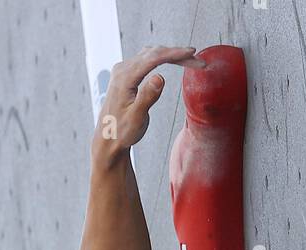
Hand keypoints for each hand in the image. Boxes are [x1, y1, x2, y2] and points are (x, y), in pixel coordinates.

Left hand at [92, 46, 203, 164]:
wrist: (108, 139)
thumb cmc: (121, 132)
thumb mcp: (136, 119)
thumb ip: (147, 97)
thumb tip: (160, 77)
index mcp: (124, 78)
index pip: (153, 59)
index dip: (174, 54)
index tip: (192, 53)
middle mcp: (122, 69)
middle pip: (154, 53)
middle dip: (177, 55)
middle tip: (198, 61)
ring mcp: (123, 70)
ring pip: (151, 54)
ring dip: (170, 55)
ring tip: (189, 60)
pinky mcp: (126, 74)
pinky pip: (146, 59)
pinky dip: (161, 58)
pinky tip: (172, 60)